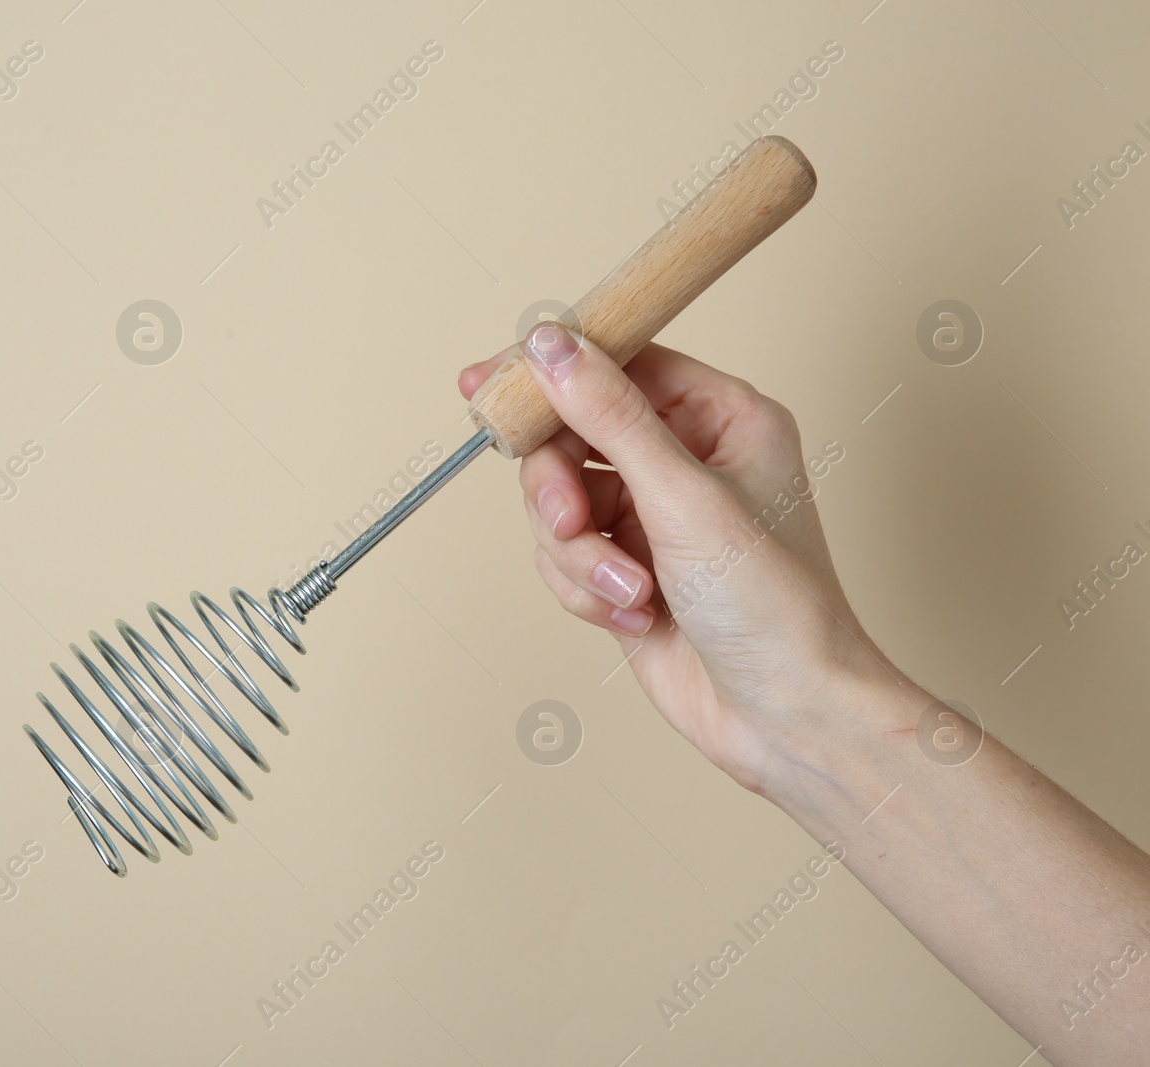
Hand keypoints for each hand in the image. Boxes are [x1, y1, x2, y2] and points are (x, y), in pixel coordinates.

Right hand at [458, 323, 899, 792]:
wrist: (785, 716)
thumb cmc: (775, 605)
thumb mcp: (683, 497)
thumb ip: (609, 415)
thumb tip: (551, 345)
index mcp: (721, 417)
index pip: (617, 362)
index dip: (552, 372)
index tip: (490, 382)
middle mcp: (686, 459)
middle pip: (571, 436)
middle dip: (562, 491)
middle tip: (569, 522)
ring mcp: (652, 516)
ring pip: (558, 502)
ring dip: (579, 554)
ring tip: (626, 590)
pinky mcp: (626, 568)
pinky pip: (563, 556)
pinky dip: (585, 589)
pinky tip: (633, 615)